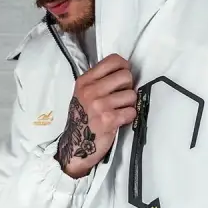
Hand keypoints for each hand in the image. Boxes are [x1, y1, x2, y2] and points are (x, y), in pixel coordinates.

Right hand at [56, 54, 136, 178]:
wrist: (75, 147)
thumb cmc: (83, 119)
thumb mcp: (83, 94)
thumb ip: (99, 81)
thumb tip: (125, 71)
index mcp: (85, 81)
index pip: (113, 60)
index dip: (124, 67)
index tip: (122, 79)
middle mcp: (91, 91)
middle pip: (126, 76)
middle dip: (128, 87)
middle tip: (121, 97)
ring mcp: (99, 106)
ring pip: (131, 94)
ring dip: (129, 104)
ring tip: (119, 111)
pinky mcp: (108, 120)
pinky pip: (132, 111)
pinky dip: (129, 117)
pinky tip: (119, 120)